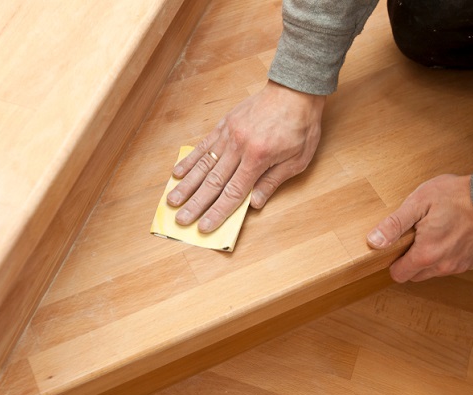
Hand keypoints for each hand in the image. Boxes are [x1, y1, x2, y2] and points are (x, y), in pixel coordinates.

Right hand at [167, 80, 325, 232]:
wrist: (295, 89)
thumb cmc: (301, 125)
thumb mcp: (298, 159)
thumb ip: (273, 181)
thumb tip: (254, 203)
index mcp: (258, 158)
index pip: (233, 192)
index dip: (217, 212)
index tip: (204, 226)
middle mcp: (239, 146)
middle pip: (213, 182)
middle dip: (196, 203)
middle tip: (180, 219)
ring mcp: (229, 134)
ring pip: (203, 164)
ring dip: (186, 185)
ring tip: (171, 200)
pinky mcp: (224, 124)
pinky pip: (204, 145)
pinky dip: (190, 160)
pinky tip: (177, 172)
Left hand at [366, 174, 472, 282]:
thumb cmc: (456, 196)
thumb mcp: (418, 203)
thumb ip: (394, 225)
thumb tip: (373, 242)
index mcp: (426, 254)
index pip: (398, 275)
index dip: (393, 260)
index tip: (398, 244)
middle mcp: (443, 266)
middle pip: (414, 275)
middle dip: (410, 259)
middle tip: (416, 234)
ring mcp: (459, 266)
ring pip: (432, 271)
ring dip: (428, 258)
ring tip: (434, 231)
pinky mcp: (472, 262)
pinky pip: (450, 265)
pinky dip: (445, 255)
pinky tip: (450, 234)